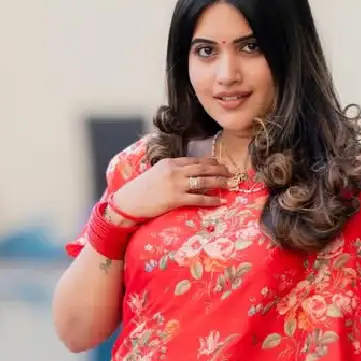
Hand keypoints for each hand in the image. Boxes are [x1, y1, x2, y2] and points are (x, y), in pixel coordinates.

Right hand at [111, 158, 229, 221]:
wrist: (130, 201)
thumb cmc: (142, 189)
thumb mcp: (157, 173)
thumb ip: (173, 171)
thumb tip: (188, 174)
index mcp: (171, 163)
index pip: (195, 160)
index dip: (210, 162)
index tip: (220, 164)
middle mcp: (175, 171)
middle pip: (203, 168)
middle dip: (219, 169)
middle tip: (230, 172)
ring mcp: (176, 184)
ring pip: (204, 181)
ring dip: (219, 181)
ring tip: (229, 184)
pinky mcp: (176, 199)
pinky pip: (198, 198)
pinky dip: (211, 199)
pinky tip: (220, 201)